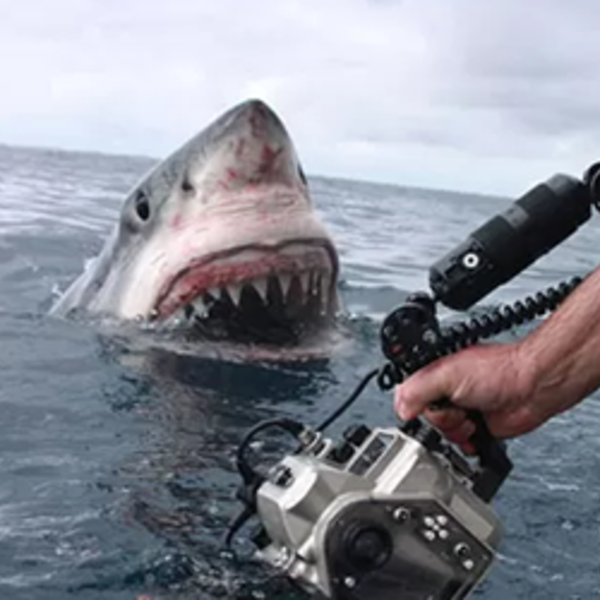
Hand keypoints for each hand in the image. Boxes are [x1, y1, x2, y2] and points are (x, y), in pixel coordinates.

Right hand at [394, 343, 546, 453]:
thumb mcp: (446, 374)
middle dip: (441, 421)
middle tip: (456, 410)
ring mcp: (461, 409)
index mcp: (434, 374)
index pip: (409, 397)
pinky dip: (467, 443)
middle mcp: (446, 392)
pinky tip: (476, 432)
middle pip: (425, 420)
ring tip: (470, 419)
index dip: (416, 408)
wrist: (532, 388)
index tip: (429, 409)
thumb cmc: (498, 371)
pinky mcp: (476, 427)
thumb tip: (400, 409)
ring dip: (455, 432)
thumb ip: (416, 389)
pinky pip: (460, 443)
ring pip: (442, 433)